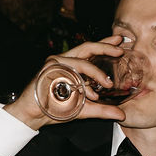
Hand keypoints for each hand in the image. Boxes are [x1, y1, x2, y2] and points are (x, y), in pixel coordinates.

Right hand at [7, 35, 128, 129]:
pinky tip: (88, 94)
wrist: (33, 116)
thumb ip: (103, 109)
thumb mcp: (84, 109)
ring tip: (107, 83)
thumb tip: (122, 115)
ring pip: (80, 62)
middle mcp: (64, 60)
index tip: (119, 40)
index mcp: (72, 64)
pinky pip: (68, 73)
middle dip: (105, 47)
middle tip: (119, 51)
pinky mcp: (49, 71)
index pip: (90, 50)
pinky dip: (80, 84)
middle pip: (87, 47)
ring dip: (96, 73)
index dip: (105, 44)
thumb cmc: (56, 108)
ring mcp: (55, 64)